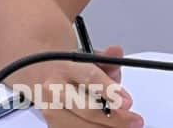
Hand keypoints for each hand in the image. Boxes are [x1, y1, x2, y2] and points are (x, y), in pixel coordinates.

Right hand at [17, 44, 144, 127]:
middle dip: (113, 118)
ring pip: (79, 125)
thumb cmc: (68, 65)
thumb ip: (106, 58)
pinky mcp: (50, 122)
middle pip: (86, 108)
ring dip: (105, 127)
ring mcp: (50, 108)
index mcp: (65, 67)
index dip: (110, 91)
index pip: (90, 78)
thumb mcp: (87, 56)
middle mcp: (54, 88)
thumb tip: (117, 52)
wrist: (38, 70)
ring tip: (126, 126)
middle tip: (134, 120)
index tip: (127, 102)